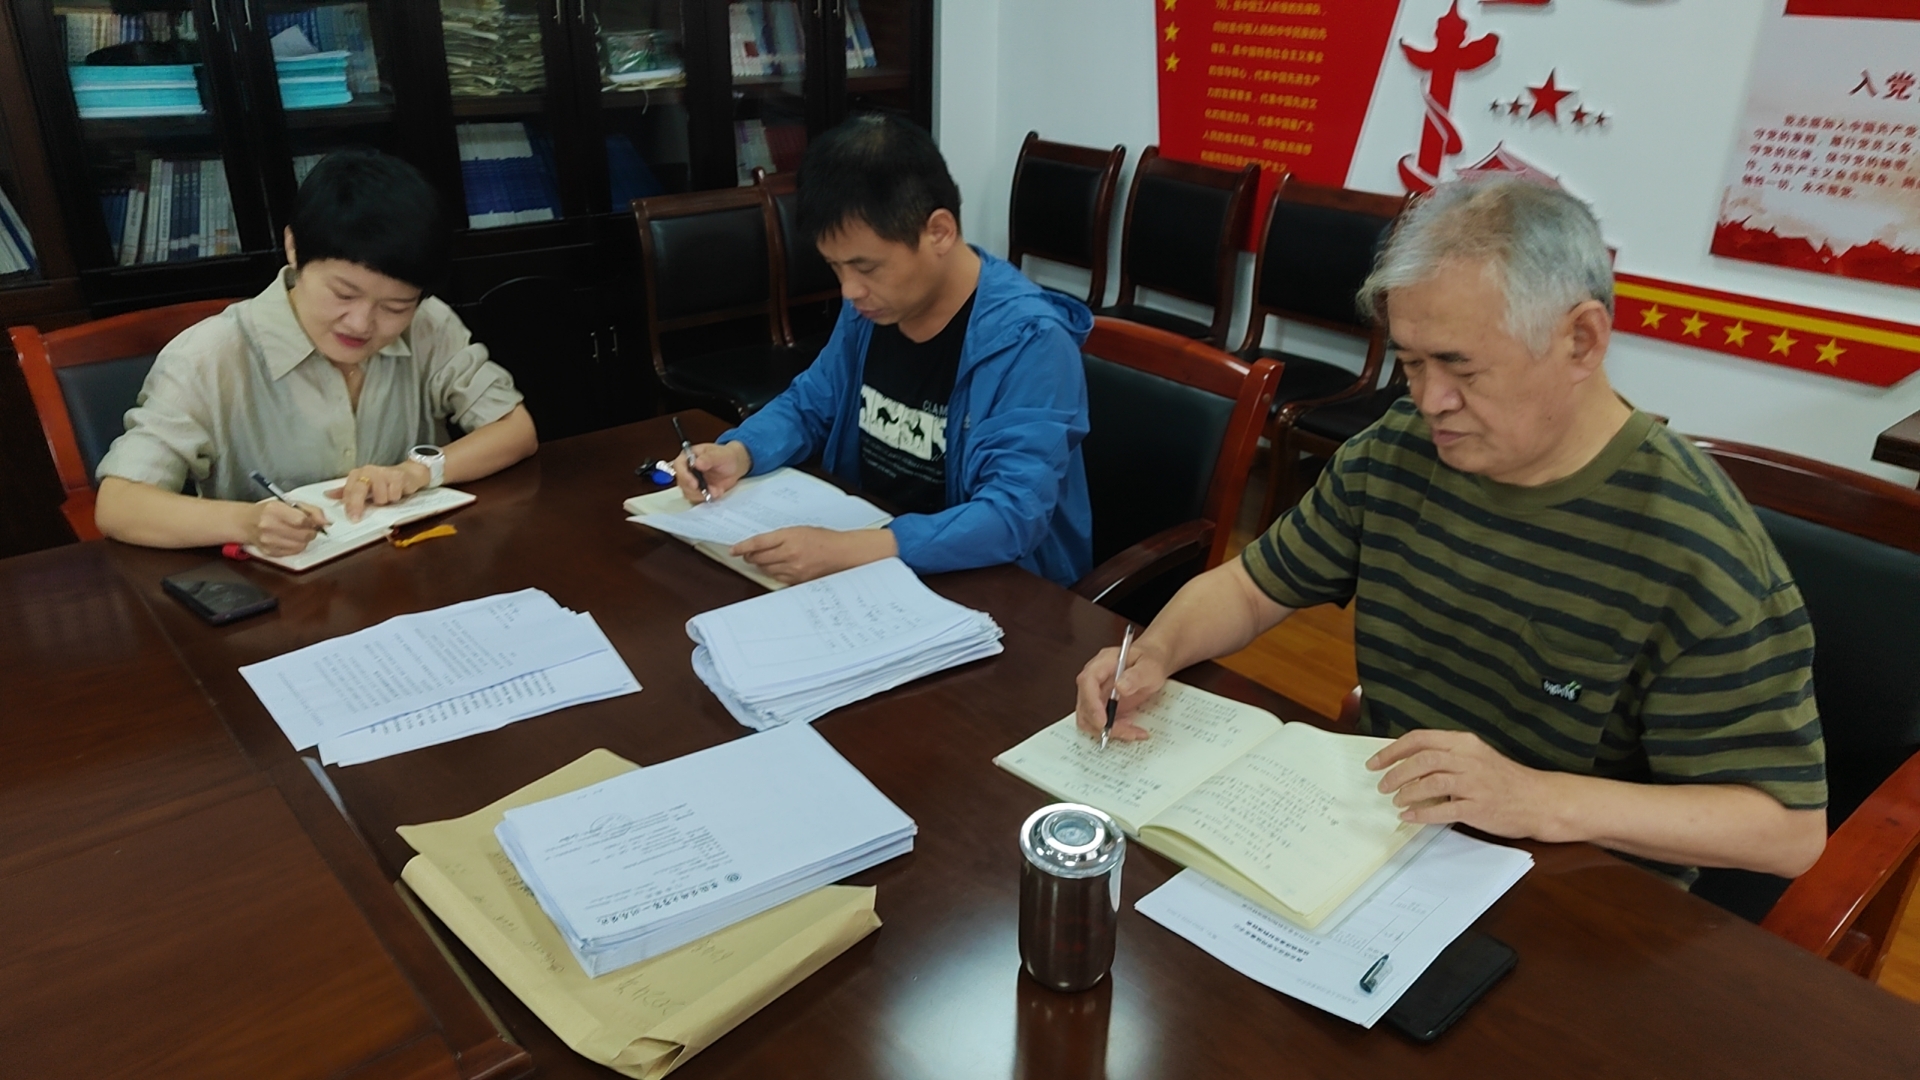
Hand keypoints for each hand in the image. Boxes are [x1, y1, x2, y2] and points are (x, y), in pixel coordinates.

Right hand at [250, 499, 322, 554]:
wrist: (246, 522)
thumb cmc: (269, 511)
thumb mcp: (289, 503)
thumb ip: (311, 510)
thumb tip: (327, 522)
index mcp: (274, 509)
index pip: (302, 520)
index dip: (312, 522)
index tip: (312, 521)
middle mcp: (269, 525)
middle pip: (303, 535)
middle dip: (310, 532)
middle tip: (306, 528)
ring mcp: (268, 540)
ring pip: (300, 546)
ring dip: (303, 540)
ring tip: (297, 533)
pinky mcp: (269, 552)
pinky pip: (292, 553)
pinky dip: (295, 547)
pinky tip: (289, 539)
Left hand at [327, 462, 428, 521]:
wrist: (408, 473)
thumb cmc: (384, 483)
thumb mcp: (364, 487)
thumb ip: (347, 492)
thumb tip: (327, 495)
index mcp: (357, 474)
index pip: (349, 490)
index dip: (348, 505)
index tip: (349, 518)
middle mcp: (368, 471)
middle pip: (359, 490)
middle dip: (357, 505)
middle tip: (356, 519)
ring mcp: (383, 473)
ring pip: (380, 497)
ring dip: (384, 501)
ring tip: (388, 497)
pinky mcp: (398, 477)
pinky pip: (393, 495)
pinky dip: (395, 498)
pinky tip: (397, 493)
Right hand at [677, 441, 750, 503]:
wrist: (734, 466)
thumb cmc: (726, 456)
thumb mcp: (720, 455)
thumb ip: (709, 458)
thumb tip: (697, 463)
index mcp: (688, 456)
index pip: (678, 466)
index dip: (684, 476)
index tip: (694, 484)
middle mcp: (686, 469)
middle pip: (681, 482)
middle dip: (694, 489)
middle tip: (708, 491)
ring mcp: (691, 481)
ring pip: (687, 492)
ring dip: (701, 495)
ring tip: (717, 491)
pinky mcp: (696, 491)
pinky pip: (696, 498)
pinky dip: (706, 498)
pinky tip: (716, 492)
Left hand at [730, 526, 895, 584]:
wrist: (842, 553)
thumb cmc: (823, 539)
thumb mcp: (800, 530)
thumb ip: (780, 537)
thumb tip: (761, 545)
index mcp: (789, 537)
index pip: (758, 543)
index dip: (742, 547)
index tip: (733, 550)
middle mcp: (789, 554)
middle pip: (759, 558)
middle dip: (750, 556)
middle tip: (746, 554)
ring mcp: (793, 569)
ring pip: (766, 569)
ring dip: (761, 565)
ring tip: (761, 560)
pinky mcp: (797, 580)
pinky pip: (778, 578)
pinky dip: (773, 572)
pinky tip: (776, 568)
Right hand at [1072, 640, 1168, 741]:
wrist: (1152, 662)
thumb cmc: (1149, 660)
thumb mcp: (1149, 666)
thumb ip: (1136, 675)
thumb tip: (1120, 686)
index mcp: (1101, 664)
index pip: (1087, 682)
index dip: (1091, 704)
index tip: (1103, 721)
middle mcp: (1093, 679)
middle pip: (1085, 705)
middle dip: (1102, 724)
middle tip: (1126, 732)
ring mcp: (1095, 694)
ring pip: (1088, 719)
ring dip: (1108, 730)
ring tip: (1132, 732)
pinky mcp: (1100, 706)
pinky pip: (1099, 724)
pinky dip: (1114, 731)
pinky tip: (1131, 730)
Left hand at [1367, 729, 1560, 838]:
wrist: (1539, 799)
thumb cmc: (1504, 779)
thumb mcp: (1476, 757)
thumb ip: (1446, 756)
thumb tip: (1407, 764)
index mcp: (1465, 743)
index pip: (1420, 739)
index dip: (1392, 750)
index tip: (1375, 763)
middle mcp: (1468, 759)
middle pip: (1422, 759)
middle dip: (1395, 772)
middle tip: (1382, 785)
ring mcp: (1474, 784)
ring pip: (1430, 782)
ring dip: (1407, 792)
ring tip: (1396, 801)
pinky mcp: (1479, 807)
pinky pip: (1444, 810)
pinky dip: (1422, 814)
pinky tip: (1410, 817)